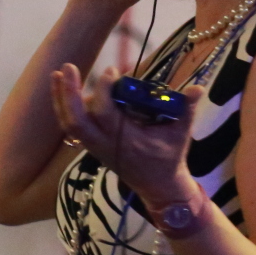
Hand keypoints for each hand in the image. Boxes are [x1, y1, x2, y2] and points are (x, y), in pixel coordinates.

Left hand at [51, 64, 203, 204]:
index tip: (111, 71)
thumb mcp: (181, 134)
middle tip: (67, 67)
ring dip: (61, 99)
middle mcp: (106, 145)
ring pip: (70, 125)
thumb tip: (198, 87)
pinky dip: (64, 109)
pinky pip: (72, 128)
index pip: (106, 114)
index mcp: (127, 141)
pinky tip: (60, 89)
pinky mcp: (92, 146)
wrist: (158, 187)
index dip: (105, 91)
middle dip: (69, 94)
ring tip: (58, 74)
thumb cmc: (170, 158)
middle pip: (77, 122)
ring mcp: (96, 147)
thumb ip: (187, 109)